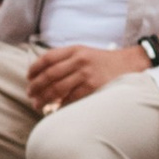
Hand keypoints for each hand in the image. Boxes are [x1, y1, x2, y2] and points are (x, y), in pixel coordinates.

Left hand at [27, 40, 143, 109]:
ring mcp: (86, 74)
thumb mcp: (85, 53)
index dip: (35, 68)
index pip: (48, 58)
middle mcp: (79, 60)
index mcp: (75, 50)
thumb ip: (67, 60)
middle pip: (49, 74)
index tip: (28, 78)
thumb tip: (45, 75)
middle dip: (36, 86)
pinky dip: (61, 105)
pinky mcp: (93, 87)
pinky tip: (55, 109)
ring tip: (37, 105)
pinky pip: (71, 98)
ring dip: (44, 98)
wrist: (130, 64)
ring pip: (57, 88)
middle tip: (29, 94)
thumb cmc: (105, 61)